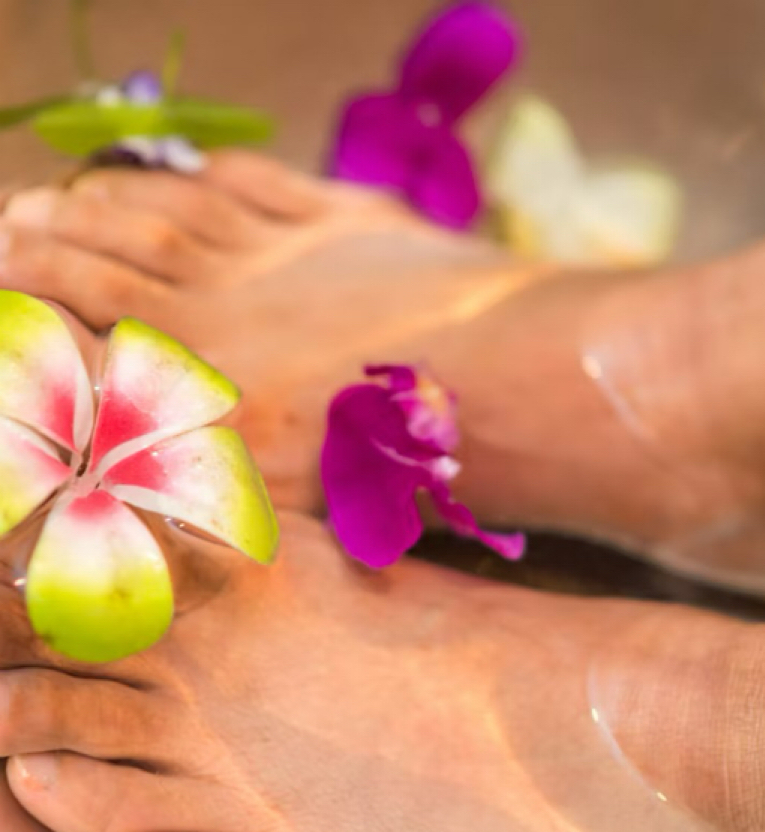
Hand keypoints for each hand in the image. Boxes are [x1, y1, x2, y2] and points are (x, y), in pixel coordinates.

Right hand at [0, 153, 544, 513]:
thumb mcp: (274, 502)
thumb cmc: (388, 468)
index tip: (7, 292)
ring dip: (111, 198)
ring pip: (169, 209)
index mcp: (198, 371)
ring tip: (72, 194)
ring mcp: (283, 251)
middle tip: (13, 225)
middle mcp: (221, 298)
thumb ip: (191, 481)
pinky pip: (256, 184)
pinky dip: (212, 176)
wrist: (495, 388)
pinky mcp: (342, 221)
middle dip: (50, 237)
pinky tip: (192, 173)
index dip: (35, 301)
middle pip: (111, 252)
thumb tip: (127, 483)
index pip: (86, 321)